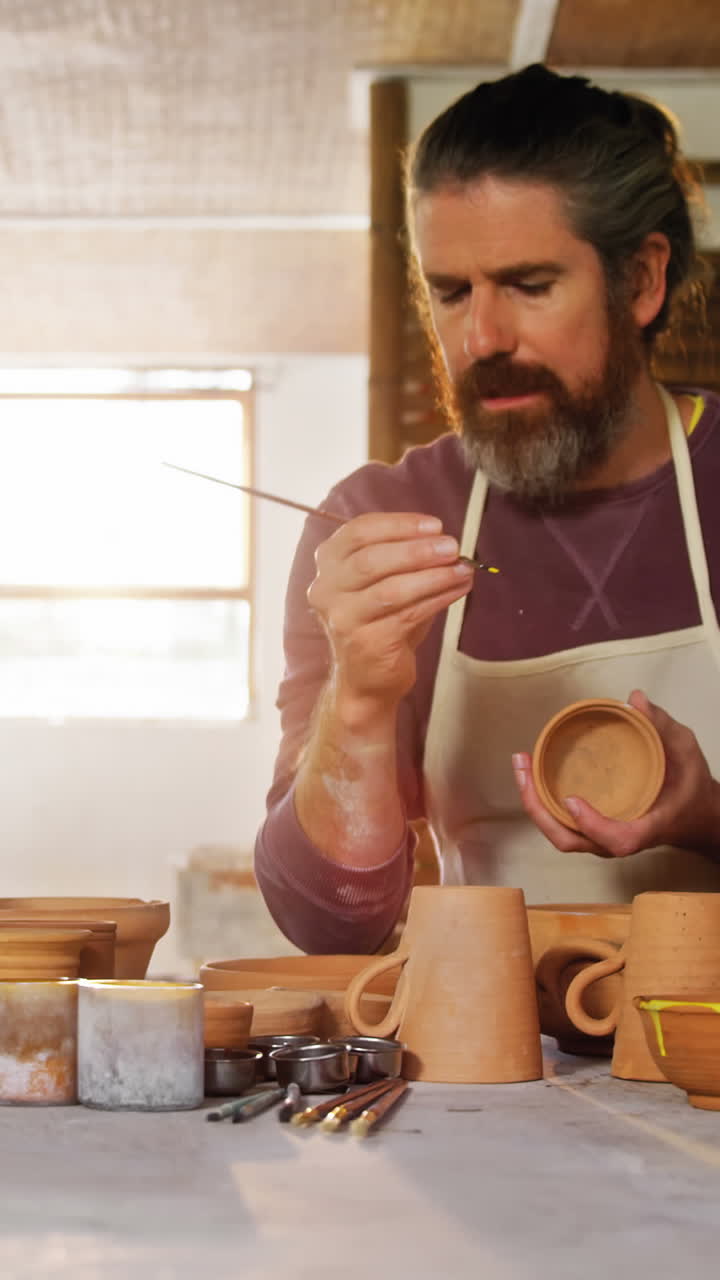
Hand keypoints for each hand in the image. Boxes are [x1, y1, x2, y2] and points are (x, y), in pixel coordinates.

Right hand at [306, 511, 473, 714]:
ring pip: (391, 589)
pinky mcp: (365, 642)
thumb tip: (446, 543)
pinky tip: (458, 589)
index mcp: (328, 563)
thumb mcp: (385, 581)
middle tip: (452, 547)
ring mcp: (342, 618)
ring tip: (463, 569)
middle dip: (417, 550)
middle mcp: (326, 589)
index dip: (399, 524)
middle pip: (371, 560)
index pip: (359, 531)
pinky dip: (437, 599)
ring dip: (433, 576)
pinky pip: (407, 614)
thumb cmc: (380, 622)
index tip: (435, 525)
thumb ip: (406, 558)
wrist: (367, 679)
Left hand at [511, 689, 719, 858]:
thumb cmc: (689, 784)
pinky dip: (541, 803)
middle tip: (523, 768)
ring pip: (561, 835)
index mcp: (648, 825)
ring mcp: (603, 839)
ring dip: (534, 804)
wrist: (695, 815)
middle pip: (572, 840)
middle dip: (539, 809)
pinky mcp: (592, 831)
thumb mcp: (684, 749)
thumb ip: (661, 725)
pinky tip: (530, 773)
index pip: (619, 839)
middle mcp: (619, 839)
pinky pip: (561, 825)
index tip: (572, 800)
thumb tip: (634, 698)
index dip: (594, 824)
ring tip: (520, 765)